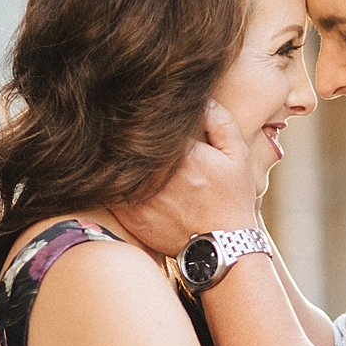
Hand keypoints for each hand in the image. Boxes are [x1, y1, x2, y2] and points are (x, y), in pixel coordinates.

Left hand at [118, 100, 258, 257]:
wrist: (223, 249)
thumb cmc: (232, 199)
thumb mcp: (237, 155)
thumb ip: (218, 120)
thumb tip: (197, 96)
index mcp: (184, 153)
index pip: (154, 120)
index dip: (146, 110)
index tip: (137, 102)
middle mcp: (158, 174)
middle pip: (129, 139)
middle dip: (123, 128)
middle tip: (115, 112)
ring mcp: (140, 196)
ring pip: (115, 163)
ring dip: (112, 151)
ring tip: (108, 138)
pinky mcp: (129, 215)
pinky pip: (110, 189)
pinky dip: (109, 179)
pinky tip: (110, 169)